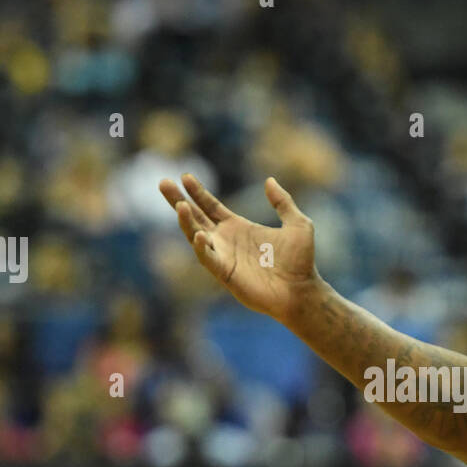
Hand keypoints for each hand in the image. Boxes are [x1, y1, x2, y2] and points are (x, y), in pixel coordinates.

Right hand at [159, 174, 318, 322]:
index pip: (210, 206)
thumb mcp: (297, 224)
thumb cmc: (301, 262)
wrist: (303, 291)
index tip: (185, 176)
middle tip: (163, 182)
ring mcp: (224, 257)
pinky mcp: (226, 274)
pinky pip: (209, 260)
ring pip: (196, 236)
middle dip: (178, 201)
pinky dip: (203, 248)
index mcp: (239, 227)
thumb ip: (283, 202)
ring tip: (179, 205)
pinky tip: (200, 235)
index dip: (197, 192)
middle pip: (195, 217)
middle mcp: (226, 241)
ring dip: (186, 222)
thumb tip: (269, 180)